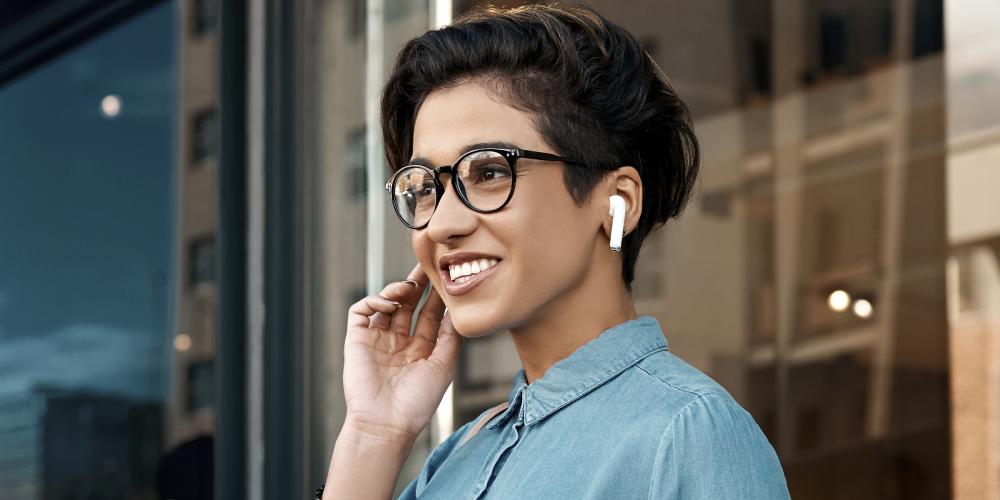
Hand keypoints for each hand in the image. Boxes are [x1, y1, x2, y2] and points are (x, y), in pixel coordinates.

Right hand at [342, 262, 462, 441]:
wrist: (386, 424)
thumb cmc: (417, 402)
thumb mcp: (443, 367)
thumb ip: (450, 337)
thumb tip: (457, 310)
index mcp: (420, 350)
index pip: (429, 315)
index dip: (437, 297)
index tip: (447, 279)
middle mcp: (398, 342)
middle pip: (408, 304)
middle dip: (418, 284)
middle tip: (428, 266)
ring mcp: (377, 340)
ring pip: (385, 303)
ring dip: (397, 290)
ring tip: (408, 286)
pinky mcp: (356, 340)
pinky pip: (361, 311)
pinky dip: (374, 301)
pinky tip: (388, 305)